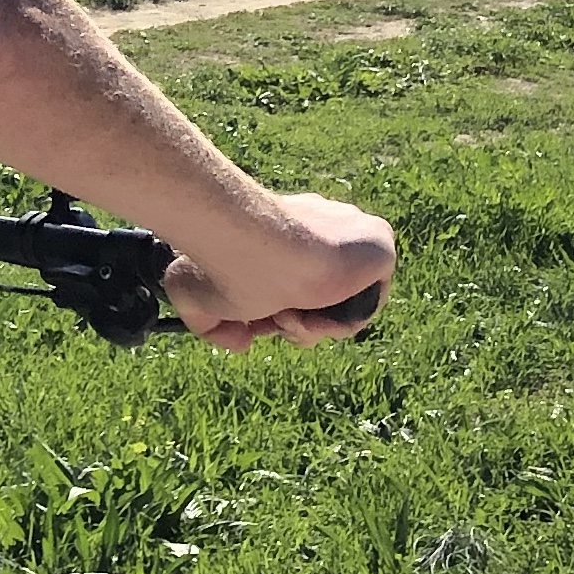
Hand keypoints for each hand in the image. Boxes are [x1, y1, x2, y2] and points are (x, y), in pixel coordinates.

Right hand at [165, 191, 393, 350]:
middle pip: (319, 299)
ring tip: (283, 315)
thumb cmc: (220, 259)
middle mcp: (323, 229)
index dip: (274, 310)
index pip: (295, 279)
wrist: (252, 241)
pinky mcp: (380, 248)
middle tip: (269, 320)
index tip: (253, 317)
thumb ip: (209, 323)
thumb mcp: (192, 291)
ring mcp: (354, 235)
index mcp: (287, 229)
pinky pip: (364, 307)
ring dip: (308, 326)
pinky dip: (335, 325)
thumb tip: (242, 344)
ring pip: (339, 306)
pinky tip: (307, 315)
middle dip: (290, 321)